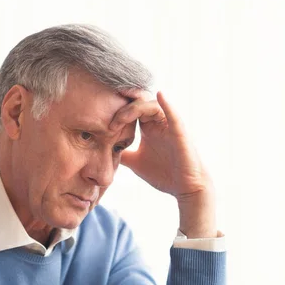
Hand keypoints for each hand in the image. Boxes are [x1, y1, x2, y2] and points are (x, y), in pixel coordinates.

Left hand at [109, 91, 216, 237]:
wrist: (184, 189)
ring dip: (133, 109)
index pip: (131, 108)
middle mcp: (158, 122)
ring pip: (152, 105)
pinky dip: (167, 104)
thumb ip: (122, 153)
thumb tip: (102, 150)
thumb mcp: (135, 162)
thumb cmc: (164, 174)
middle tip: (105, 105)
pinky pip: (174, 115)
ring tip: (119, 119)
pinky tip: (160, 94)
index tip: (99, 115)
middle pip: (139, 101)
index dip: (116, 108)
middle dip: (122, 103)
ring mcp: (169, 126)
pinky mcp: (180, 132)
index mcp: (148, 127)